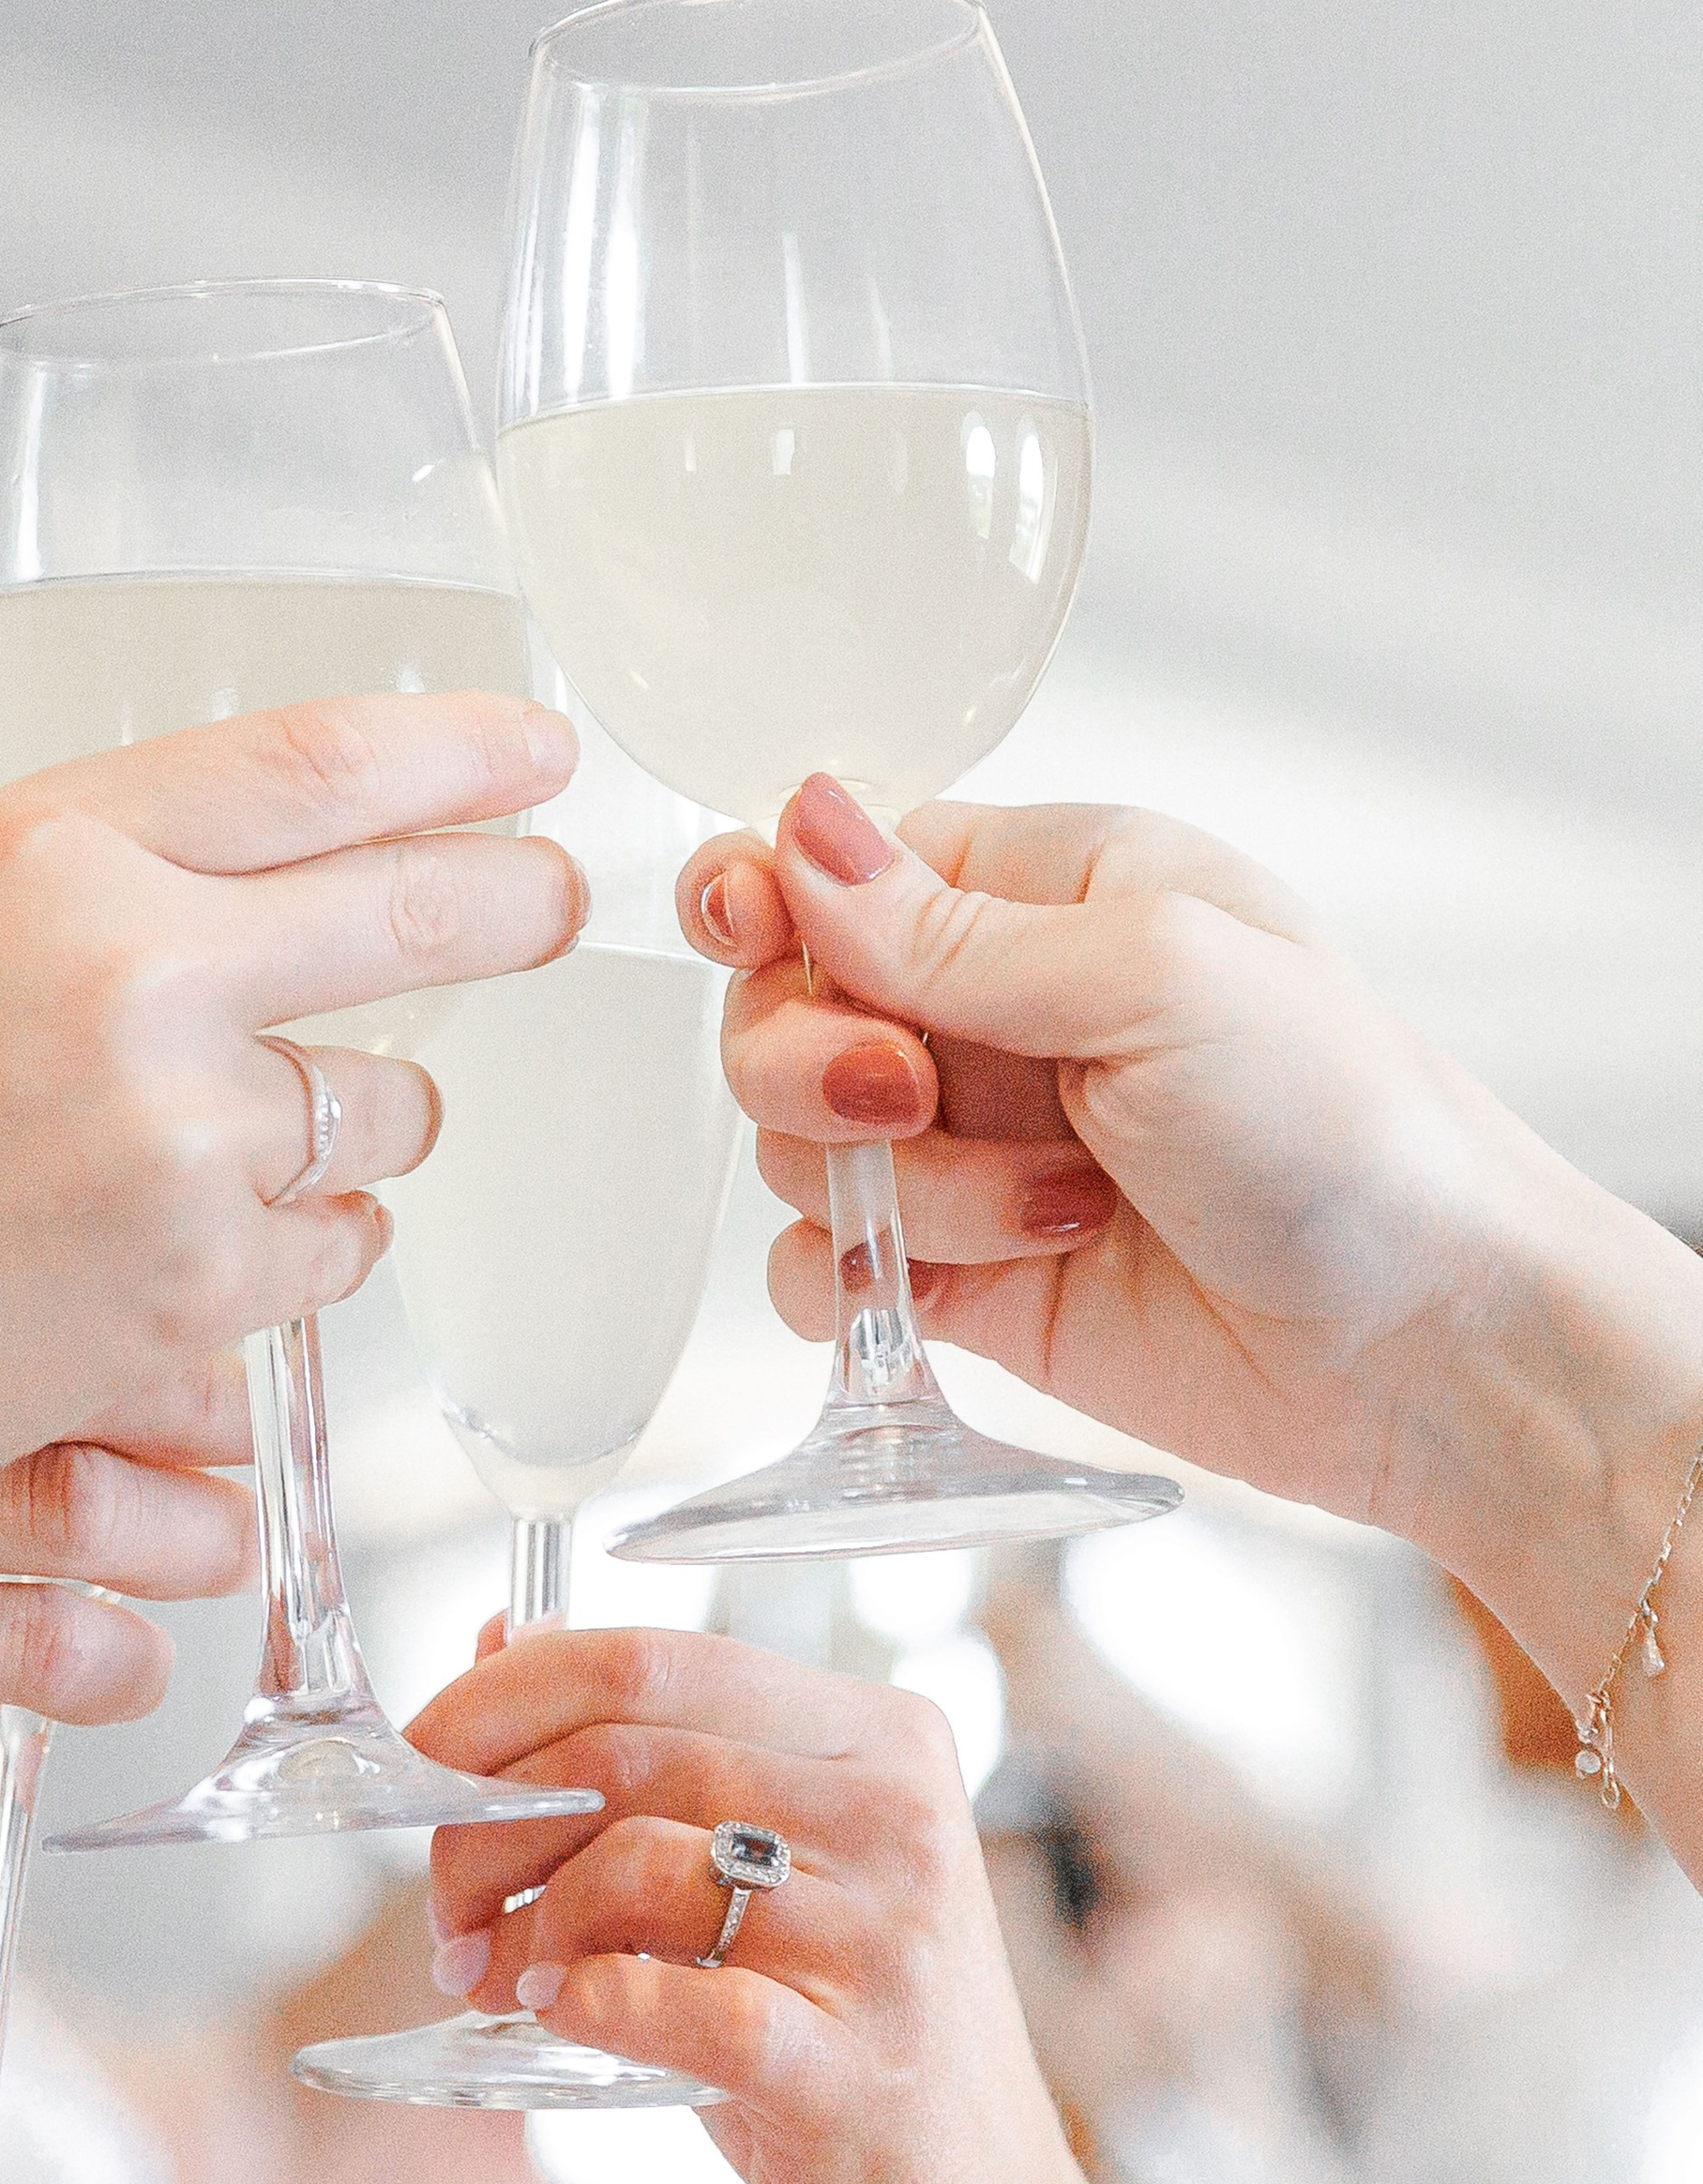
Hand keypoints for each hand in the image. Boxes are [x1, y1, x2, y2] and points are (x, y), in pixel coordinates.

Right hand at [0, 692, 584, 1542]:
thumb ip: (73, 889)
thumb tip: (219, 883)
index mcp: (46, 856)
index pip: (316, 766)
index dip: (456, 751)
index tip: (534, 751)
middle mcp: (135, 980)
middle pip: (415, 914)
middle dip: (512, 903)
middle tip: (547, 902)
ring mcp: (181, 1143)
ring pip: (387, 1108)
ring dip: (362, 1117)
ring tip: (248, 1135)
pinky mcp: (205, 1286)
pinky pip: (336, 1245)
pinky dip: (306, 1240)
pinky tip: (210, 1239)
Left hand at [416, 1628, 1105, 2183]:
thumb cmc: (849, 2058)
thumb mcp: (760, 1881)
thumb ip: (647, 1757)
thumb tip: (499, 1638)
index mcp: (878, 1739)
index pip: (647, 1659)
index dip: (499, 1702)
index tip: (425, 1763)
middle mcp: (898, 1818)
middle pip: (620, 1755)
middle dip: (487, 1826)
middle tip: (449, 1904)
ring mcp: (888, 1945)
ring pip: (634, 1864)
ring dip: (523, 1923)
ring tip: (494, 1979)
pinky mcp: (854, 2075)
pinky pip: (676, 2002)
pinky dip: (587, 2001)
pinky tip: (565, 2017)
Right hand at [680, 780, 1702, 1632]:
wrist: (1432, 1350)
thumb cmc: (1351, 1132)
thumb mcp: (1159, 978)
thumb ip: (955, 929)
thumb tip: (799, 834)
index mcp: (1051, 889)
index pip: (838, 862)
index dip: (767, 896)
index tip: (750, 933)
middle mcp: (997, 1010)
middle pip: (785, 1007)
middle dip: (822, 1064)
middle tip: (914, 1100)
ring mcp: (973, 1146)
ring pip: (799, 1148)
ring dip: (905, 1191)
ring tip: (1057, 1208)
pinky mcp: (962, 1276)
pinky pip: (817, 1268)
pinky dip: (855, 1285)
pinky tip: (956, 1289)